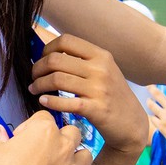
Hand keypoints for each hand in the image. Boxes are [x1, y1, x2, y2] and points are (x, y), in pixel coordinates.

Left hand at [28, 34, 146, 152]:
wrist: (132, 123)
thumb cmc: (112, 95)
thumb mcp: (104, 70)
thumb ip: (83, 60)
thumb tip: (51, 52)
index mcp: (101, 55)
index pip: (66, 41)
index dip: (47, 48)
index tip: (42, 59)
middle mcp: (101, 69)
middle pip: (56, 60)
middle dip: (38, 68)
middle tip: (33, 77)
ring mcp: (100, 89)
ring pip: (57, 79)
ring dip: (39, 84)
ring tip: (34, 89)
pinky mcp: (97, 109)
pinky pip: (66, 102)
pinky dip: (50, 101)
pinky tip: (43, 101)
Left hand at [148, 85, 165, 157]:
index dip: (165, 83)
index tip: (161, 81)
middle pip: (157, 93)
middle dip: (151, 88)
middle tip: (148, 85)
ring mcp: (165, 117)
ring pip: (151, 104)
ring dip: (149, 101)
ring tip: (148, 100)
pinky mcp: (161, 126)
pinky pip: (152, 117)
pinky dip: (152, 116)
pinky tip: (154, 115)